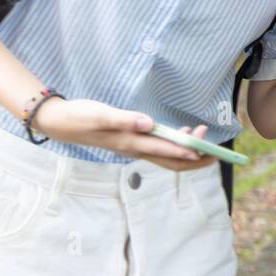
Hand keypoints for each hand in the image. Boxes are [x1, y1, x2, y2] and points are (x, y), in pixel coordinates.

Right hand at [29, 96, 213, 171]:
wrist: (60, 121)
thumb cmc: (80, 117)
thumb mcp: (101, 115)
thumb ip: (125, 119)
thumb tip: (150, 124)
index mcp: (130, 143)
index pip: (165, 151)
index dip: (187, 152)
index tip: (206, 150)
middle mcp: (134, 149)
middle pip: (170, 160)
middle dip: (194, 158)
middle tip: (215, 150)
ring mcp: (132, 147)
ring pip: (165, 154)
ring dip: (185, 150)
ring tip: (203, 138)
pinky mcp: (130, 141)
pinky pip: (157, 148)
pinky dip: (173, 144)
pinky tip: (181, 134)